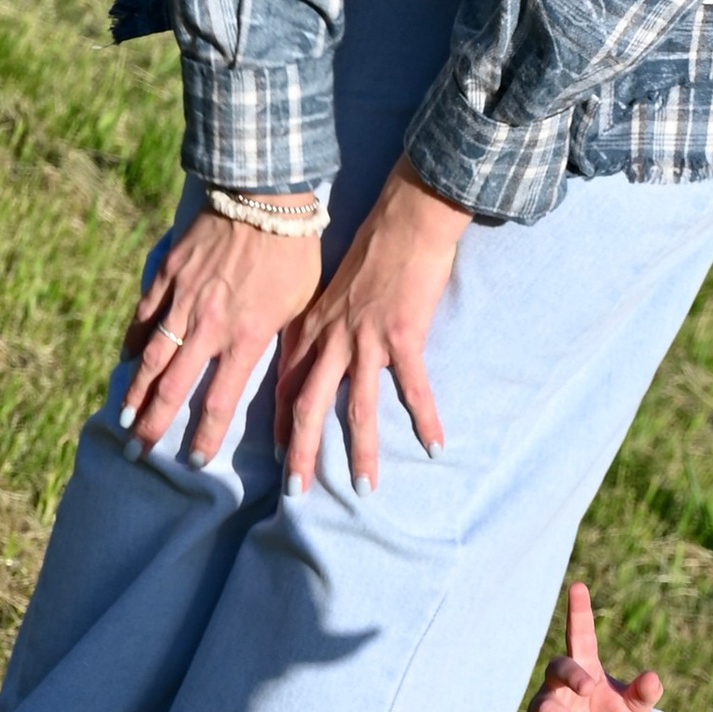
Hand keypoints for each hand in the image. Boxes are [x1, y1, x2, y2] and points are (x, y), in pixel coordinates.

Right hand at [121, 199, 324, 458]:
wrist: (266, 196)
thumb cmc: (294, 253)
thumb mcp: (301, 307)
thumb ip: (284, 346)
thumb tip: (287, 384)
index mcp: (246, 337)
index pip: (220, 400)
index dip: (204, 435)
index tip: (191, 462)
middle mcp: (209, 325)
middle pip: (174, 387)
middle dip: (154, 424)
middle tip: (137, 452)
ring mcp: (183, 299)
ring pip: (152, 355)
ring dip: (135, 391)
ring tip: (123, 418)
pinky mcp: (169, 273)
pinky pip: (146, 314)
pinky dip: (134, 339)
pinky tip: (126, 361)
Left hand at [273, 160, 470, 492]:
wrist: (404, 220)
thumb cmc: (373, 250)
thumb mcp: (330, 288)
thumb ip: (322, 322)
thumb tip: (319, 350)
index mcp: (311, 327)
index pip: (287, 384)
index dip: (280, 422)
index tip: (278, 455)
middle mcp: (331, 338)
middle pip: (309, 406)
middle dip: (302, 453)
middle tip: (297, 492)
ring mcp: (365, 339)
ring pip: (358, 407)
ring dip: (361, 451)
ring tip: (364, 487)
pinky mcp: (402, 336)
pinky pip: (413, 387)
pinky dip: (425, 418)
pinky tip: (434, 445)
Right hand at [521, 581, 661, 711]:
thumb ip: (643, 694)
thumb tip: (653, 678)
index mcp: (586, 668)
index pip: (579, 635)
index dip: (578, 611)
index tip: (579, 586)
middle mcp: (559, 683)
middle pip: (557, 666)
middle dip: (571, 675)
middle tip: (589, 688)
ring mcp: (543, 705)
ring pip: (548, 709)